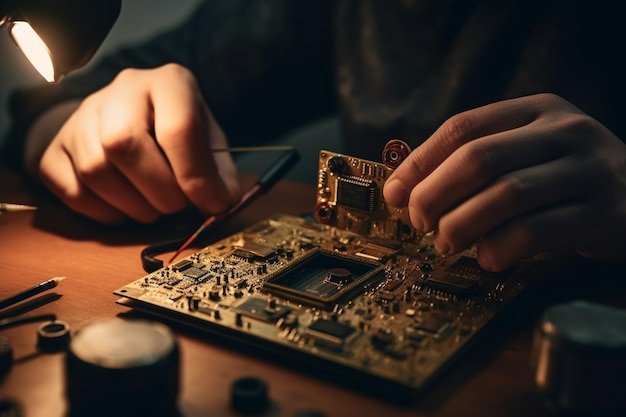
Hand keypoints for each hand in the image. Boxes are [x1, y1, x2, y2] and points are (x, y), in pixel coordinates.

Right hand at [26, 64, 240, 223]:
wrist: (123, 119)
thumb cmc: (175, 132)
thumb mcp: (208, 141)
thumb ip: (219, 171)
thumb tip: (224, 200)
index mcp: (168, 82)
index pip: (178, 127)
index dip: (196, 175)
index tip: (212, 204)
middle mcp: (121, 91)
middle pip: (126, 145)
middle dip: (160, 191)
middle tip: (177, 206)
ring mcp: (81, 117)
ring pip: (96, 170)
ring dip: (134, 206)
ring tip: (154, 207)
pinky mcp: (55, 149)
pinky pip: (73, 191)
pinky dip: (106, 213)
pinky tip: (126, 207)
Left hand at [383, 93, 625, 270]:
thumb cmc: (565, 179)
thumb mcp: (525, 153)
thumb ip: (473, 162)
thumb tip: (401, 188)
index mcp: (537, 110)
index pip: (462, 128)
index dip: (419, 163)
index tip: (393, 193)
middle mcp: (566, 131)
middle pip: (478, 159)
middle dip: (434, 195)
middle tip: (419, 222)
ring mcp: (589, 170)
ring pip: (506, 195)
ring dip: (462, 225)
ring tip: (447, 242)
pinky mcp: (604, 214)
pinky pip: (536, 232)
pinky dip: (499, 249)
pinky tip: (488, 258)